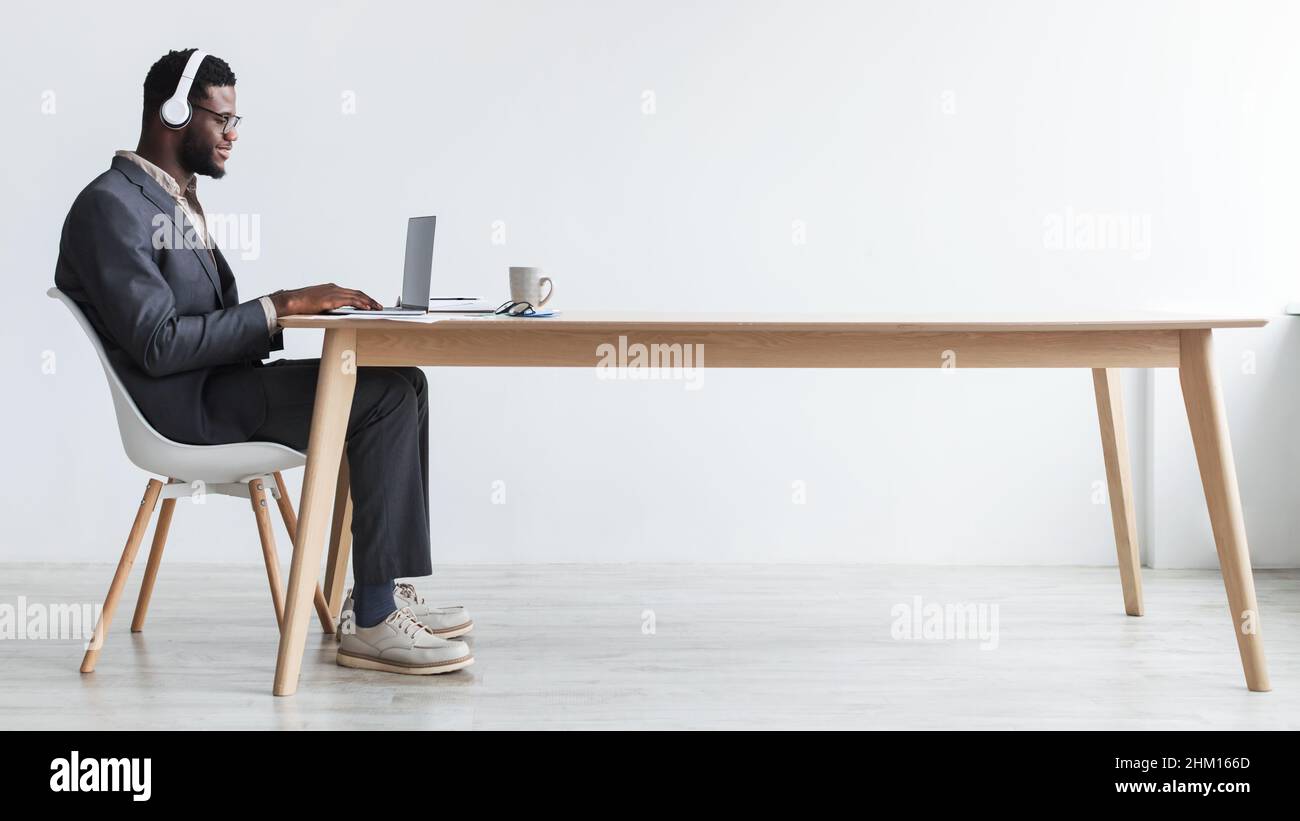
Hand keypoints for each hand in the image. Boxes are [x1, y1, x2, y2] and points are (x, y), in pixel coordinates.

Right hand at [269, 284, 384, 315]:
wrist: (292, 301)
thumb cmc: (302, 303)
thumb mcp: (319, 303)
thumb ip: (329, 305)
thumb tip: (335, 311)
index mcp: (332, 288)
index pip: (352, 292)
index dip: (363, 297)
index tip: (371, 302)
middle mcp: (334, 288)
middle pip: (357, 292)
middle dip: (369, 299)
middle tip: (378, 305)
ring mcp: (333, 292)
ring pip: (356, 296)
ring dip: (368, 302)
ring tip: (376, 307)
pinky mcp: (331, 299)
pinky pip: (350, 300)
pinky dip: (360, 303)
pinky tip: (366, 308)